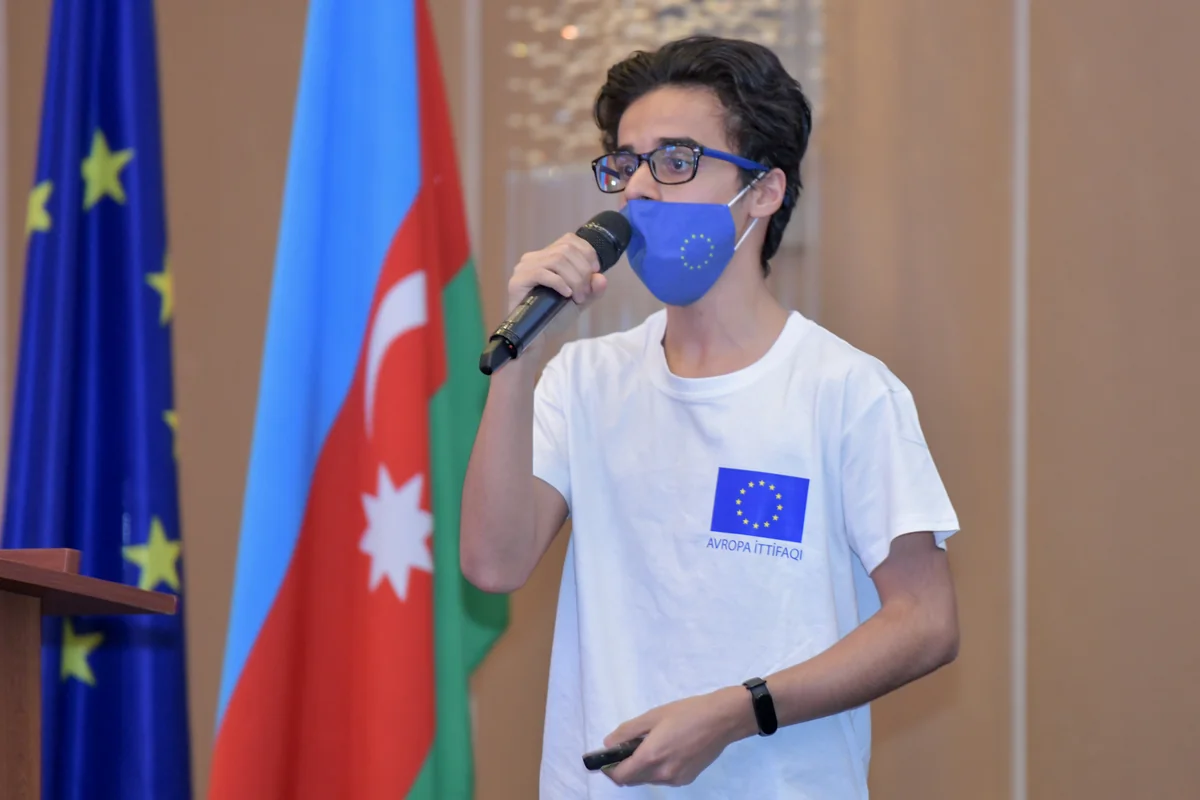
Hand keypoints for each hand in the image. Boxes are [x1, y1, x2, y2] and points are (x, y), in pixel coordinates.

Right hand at [508, 232, 607, 310]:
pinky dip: (560, 283)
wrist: (538, 338)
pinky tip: (566, 294)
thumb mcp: (581, 300)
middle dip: (583, 271)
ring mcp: (524, 268)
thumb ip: (593, 289)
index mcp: (547, 257)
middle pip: (566, 250)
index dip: (587, 252)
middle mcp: (534, 258)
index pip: (569, 239)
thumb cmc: (556, 317)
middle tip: (585, 293)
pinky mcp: (518, 281)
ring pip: (557, 260)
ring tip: (577, 298)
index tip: (595, 272)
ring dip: (574, 279)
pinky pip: (542, 273)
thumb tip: (601, 277)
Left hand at [601, 687, 754, 787]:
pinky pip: (663, 777)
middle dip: (625, 767)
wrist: (722, 720)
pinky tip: (668, 749)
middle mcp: (662, 774)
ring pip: (648, 779)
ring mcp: (676, 779)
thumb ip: (627, 731)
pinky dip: (657, 768)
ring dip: (641, 768)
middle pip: (632, 780)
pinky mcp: (687, 779)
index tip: (607, 757)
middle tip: (628, 746)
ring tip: (651, 744)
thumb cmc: (687, 713)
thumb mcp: (653, 716)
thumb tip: (609, 743)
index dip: (609, 769)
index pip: (620, 776)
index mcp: (651, 757)